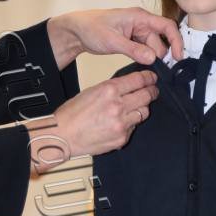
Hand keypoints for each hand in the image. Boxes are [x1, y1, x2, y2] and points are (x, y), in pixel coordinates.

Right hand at [27, 69, 157, 170]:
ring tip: (135, 108)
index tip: (152, 78)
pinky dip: (130, 124)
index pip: (138, 80)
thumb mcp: (92, 91)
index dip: (149, 78)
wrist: (63, 135)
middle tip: (152, 91)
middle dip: (151, 92)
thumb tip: (129, 86)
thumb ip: (113, 88)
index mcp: (109, 90)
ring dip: (141, 108)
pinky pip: (134, 127)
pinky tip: (121, 123)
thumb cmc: (72, 113)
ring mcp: (121, 123)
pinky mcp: (122, 137)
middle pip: (146, 95)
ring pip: (144, 112)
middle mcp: (118, 106)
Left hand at [47, 9, 183, 67]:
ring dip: (150, 58)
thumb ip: (133, 49)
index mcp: (139, 17)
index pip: (166, 26)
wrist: (77, 30)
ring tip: (139, 64)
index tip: (178, 57)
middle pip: (160, 41)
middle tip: (149, 67)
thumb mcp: (112, 40)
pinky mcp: (133, 40)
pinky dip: (144, 58)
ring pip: (153, 47)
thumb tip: (152, 58)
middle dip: (158, 55)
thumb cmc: (91, 28)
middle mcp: (141, 23)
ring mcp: (137, 32)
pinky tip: (138, 63)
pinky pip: (145, 50)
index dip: (175, 41)